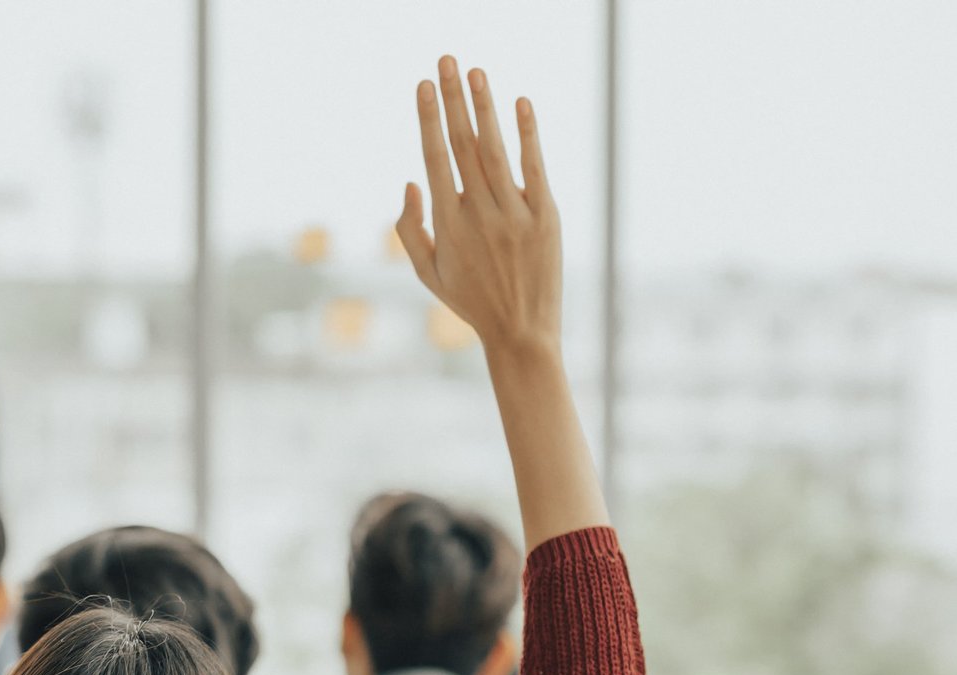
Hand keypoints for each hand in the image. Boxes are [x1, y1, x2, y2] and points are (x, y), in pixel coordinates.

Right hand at [397, 58, 559, 355]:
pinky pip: (535, 167)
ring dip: (486, 107)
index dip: (429, 119)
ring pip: (495, 150)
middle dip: (453, 99)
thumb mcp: (428, 272)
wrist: (521, 331)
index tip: (422, 86)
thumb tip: (410, 181)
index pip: (434, 159)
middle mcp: (479, 214)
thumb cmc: (470, 301)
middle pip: (463, 145)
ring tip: (476, 72)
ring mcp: (514, 213)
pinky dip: (528, 134)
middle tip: (446, 60)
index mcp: (447, 225)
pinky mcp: (546, 216)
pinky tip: (521, 103)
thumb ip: (410, 228)